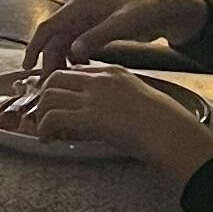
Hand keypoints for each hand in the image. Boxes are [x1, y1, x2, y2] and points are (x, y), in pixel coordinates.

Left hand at [16, 63, 212, 181]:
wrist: (171, 133)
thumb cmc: (163, 122)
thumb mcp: (139, 98)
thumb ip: (117, 98)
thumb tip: (102, 115)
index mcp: (113, 72)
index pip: (75, 72)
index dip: (62, 88)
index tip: (59, 104)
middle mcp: (100, 80)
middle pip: (55, 78)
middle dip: (44, 97)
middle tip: (45, 116)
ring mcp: (93, 97)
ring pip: (48, 96)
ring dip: (41, 114)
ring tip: (45, 131)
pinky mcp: (89, 118)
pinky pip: (53, 118)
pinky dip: (44, 129)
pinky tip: (48, 139)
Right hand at [23, 0, 204, 76]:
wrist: (166, 9)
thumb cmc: (145, 10)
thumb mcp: (122, 24)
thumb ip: (97, 37)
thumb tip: (73, 52)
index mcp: (80, 7)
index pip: (48, 28)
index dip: (34, 47)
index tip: (26, 67)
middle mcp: (79, 15)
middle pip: (54, 41)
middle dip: (48, 62)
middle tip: (48, 87)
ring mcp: (86, 24)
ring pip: (64, 47)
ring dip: (61, 64)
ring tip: (63, 85)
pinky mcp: (95, 34)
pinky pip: (77, 50)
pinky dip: (74, 63)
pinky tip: (80, 76)